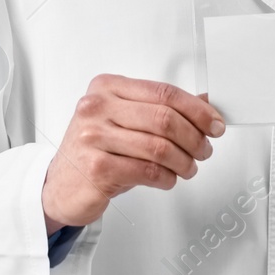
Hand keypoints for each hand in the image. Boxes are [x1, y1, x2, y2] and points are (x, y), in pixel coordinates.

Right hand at [42, 74, 225, 232]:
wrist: (60, 186)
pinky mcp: (96, 168)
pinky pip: (147, 171)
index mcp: (106, 88)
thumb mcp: (125, 121)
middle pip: (164, 118)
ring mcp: (93, 137)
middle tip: (204, 149)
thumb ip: (160, 109)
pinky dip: (167, 178)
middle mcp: (96, 108)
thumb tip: (203, 104)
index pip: (163, 92)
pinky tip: (168, 179)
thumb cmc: (95, 151)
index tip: (214, 123)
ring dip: (184, 161)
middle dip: (195, 137)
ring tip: (189, 167)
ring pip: (159, 147)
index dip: (196, 109)